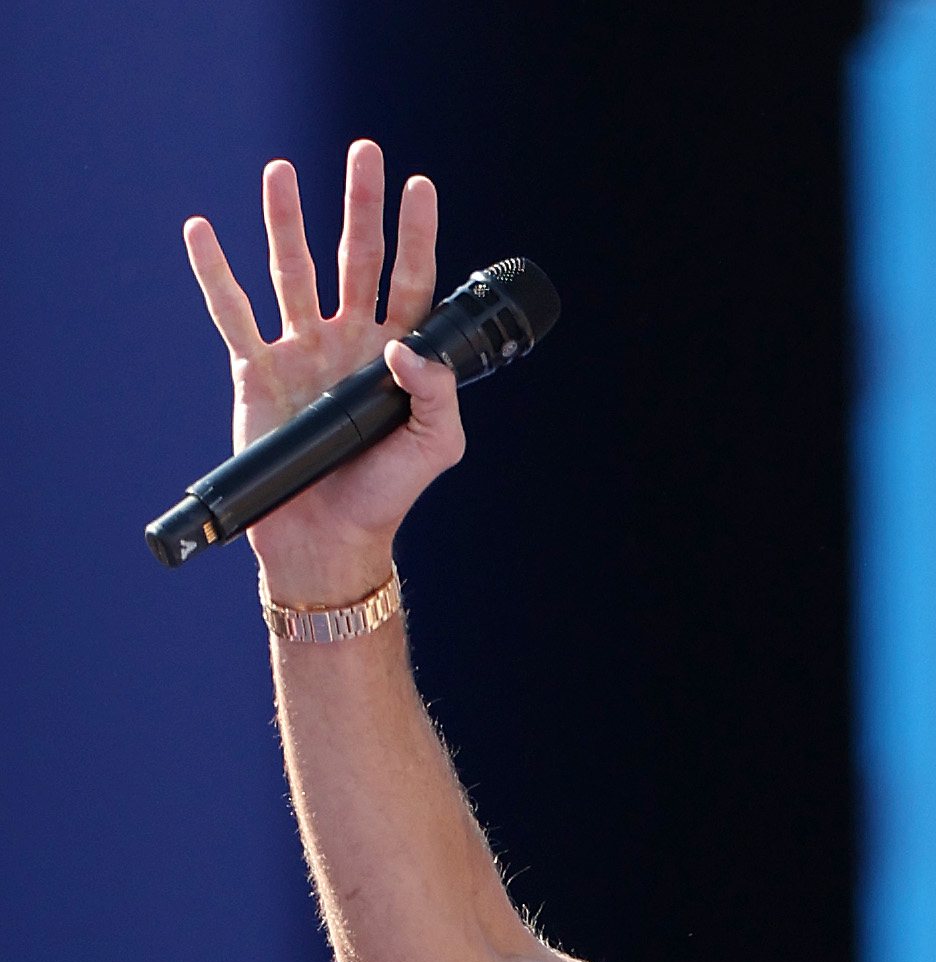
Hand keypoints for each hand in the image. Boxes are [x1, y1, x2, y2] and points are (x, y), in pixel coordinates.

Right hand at [185, 141, 464, 609]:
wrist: (330, 541)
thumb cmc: (386, 498)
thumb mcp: (435, 450)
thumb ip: (438, 395)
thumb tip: (407, 347)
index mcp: (392, 355)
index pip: (410, 281)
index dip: (415, 234)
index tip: (420, 186)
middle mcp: (346, 342)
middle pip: (354, 257)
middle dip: (359, 204)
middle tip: (364, 152)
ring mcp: (300, 351)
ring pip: (292, 270)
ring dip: (285, 220)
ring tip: (281, 172)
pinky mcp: (257, 370)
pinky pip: (232, 312)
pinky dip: (214, 271)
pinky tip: (201, 230)